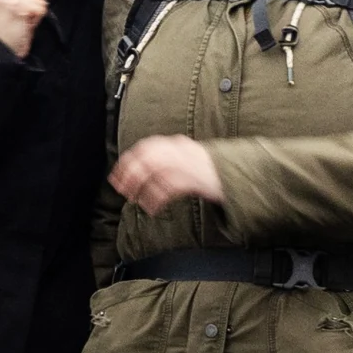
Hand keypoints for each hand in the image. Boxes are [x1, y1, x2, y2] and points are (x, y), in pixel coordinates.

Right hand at [0, 0, 47, 54]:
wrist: (1, 49)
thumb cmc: (6, 37)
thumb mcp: (11, 14)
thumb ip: (21, 1)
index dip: (30, 4)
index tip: (23, 15)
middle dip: (33, 7)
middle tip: (24, 20)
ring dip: (35, 12)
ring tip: (24, 22)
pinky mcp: (17, 5)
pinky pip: (38, 8)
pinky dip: (36, 18)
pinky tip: (26, 24)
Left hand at [108, 134, 225, 212]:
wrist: (236, 175)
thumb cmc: (209, 170)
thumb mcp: (186, 158)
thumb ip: (166, 160)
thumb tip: (138, 171)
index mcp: (177, 144)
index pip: (146, 147)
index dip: (128, 161)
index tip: (116, 174)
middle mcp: (181, 151)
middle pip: (148, 159)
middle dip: (131, 175)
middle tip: (121, 190)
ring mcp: (188, 164)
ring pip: (156, 173)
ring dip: (141, 188)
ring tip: (134, 201)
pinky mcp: (195, 180)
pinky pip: (169, 189)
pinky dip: (157, 200)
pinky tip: (151, 208)